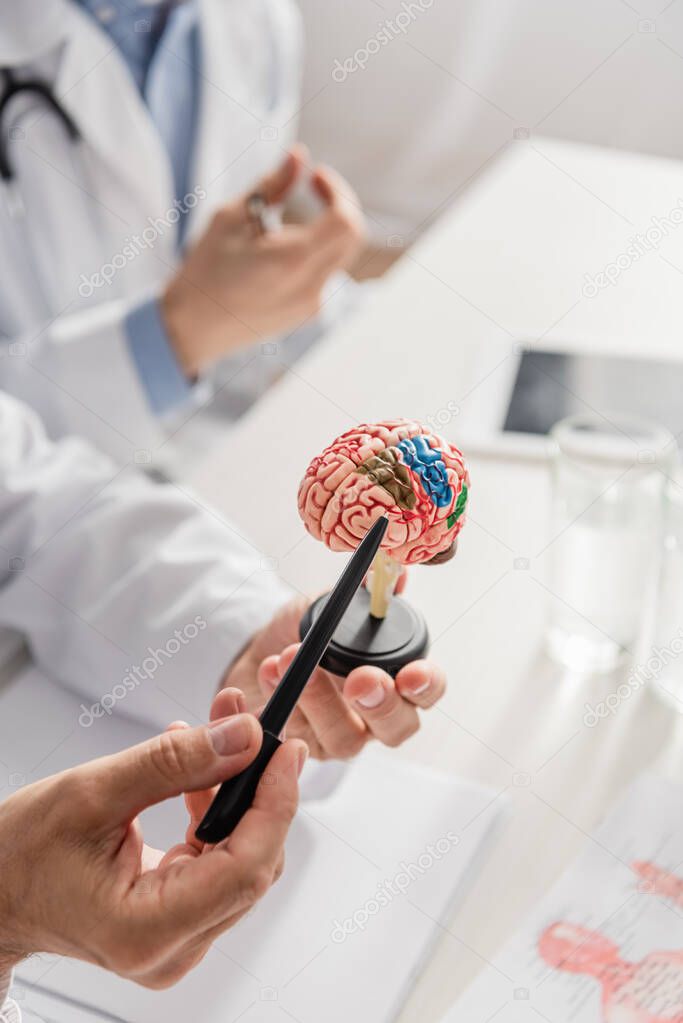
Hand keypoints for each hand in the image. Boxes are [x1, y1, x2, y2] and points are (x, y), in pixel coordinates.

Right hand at [0, 693, 305, 987]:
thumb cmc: (21, 853)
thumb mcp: (94, 792)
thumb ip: (175, 764)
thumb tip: (245, 738)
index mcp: (148, 931)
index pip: (246, 868)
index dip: (275, 805)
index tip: (287, 751)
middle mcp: (172, 949)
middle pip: (252, 864)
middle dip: (257, 787)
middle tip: (250, 725)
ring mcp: (178, 940)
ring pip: (241, 859)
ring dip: (236, 792)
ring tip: (218, 732)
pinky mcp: (177, 920)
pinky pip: (218, 860)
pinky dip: (214, 811)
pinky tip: (196, 773)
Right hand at [162, 146, 365, 376]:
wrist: (193, 328)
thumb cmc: (205, 271)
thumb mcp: (231, 218)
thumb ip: (271, 185)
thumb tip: (299, 155)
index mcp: (293, 261)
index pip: (346, 220)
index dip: (338, 190)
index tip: (315, 177)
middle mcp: (311, 287)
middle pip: (353, 237)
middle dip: (341, 204)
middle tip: (315, 186)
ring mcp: (312, 305)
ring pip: (342, 255)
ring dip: (329, 228)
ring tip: (291, 220)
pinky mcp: (307, 314)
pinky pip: (327, 274)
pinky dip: (318, 251)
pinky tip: (284, 248)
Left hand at [223, 595, 445, 759]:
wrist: (261, 654)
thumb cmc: (306, 632)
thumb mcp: (331, 604)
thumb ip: (361, 592)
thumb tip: (389, 574)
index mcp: (395, 679)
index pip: (427, 691)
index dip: (426, 685)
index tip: (411, 674)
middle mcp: (375, 715)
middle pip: (398, 728)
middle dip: (381, 704)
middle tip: (359, 680)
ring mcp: (340, 736)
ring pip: (344, 739)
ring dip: (318, 700)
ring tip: (290, 658)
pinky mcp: (301, 749)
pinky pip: (296, 738)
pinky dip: (279, 699)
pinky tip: (269, 669)